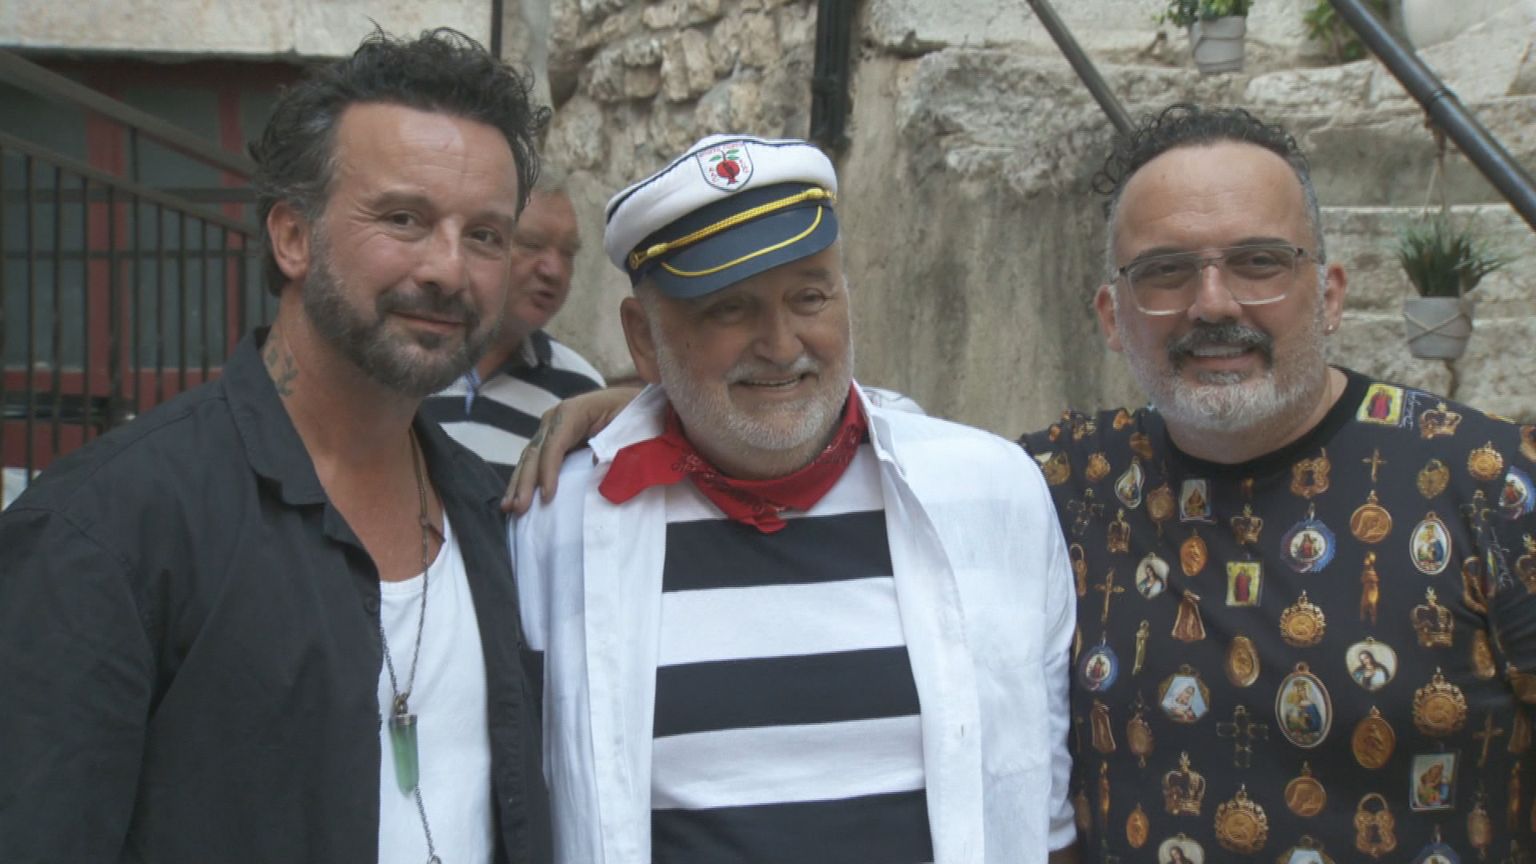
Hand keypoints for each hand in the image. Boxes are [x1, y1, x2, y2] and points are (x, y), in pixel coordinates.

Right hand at [503, 386, 643, 513]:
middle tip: (519, 508)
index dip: (549, 470)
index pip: (555, 442)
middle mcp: (556, 417)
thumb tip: (593, 465)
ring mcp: (550, 429)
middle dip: (526, 481)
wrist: (630, 405)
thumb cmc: (633, 416)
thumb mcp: (629, 426)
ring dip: (518, 484)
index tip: (547, 497)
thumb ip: (614, 445)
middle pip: (536, 451)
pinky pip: (533, 462)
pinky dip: (523, 480)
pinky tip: (513, 499)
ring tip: (510, 508)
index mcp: (575, 410)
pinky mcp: (550, 441)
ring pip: (529, 458)